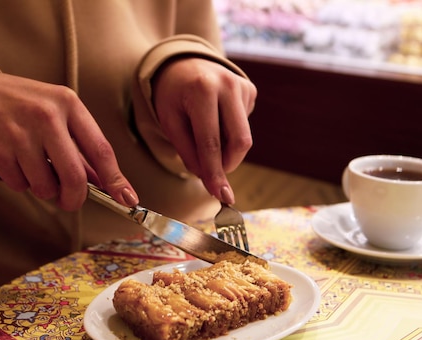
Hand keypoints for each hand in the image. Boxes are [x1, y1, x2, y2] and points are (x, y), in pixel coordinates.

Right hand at [0, 71, 137, 210]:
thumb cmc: (24, 106)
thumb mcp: (57, 113)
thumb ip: (81, 147)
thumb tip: (107, 184)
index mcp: (68, 104)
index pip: (100, 150)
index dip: (117, 180)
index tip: (128, 199)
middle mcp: (46, 116)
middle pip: (74, 177)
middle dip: (75, 198)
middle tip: (70, 201)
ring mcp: (19, 133)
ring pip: (45, 187)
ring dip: (44, 189)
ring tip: (35, 168)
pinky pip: (20, 185)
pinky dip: (21, 182)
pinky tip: (15, 162)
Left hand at [152, 58, 256, 203]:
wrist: (183, 63)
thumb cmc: (172, 95)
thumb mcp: (170, 122)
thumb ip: (188, 152)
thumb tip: (209, 179)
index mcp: (202, 89)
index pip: (211, 141)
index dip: (215, 171)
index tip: (220, 195)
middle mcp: (227, 84)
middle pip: (240, 141)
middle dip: (228, 165)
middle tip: (214, 176)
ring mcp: (243, 85)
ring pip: (244, 137)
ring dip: (226, 150)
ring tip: (206, 139)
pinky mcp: (251, 90)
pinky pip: (244, 125)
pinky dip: (230, 134)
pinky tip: (216, 121)